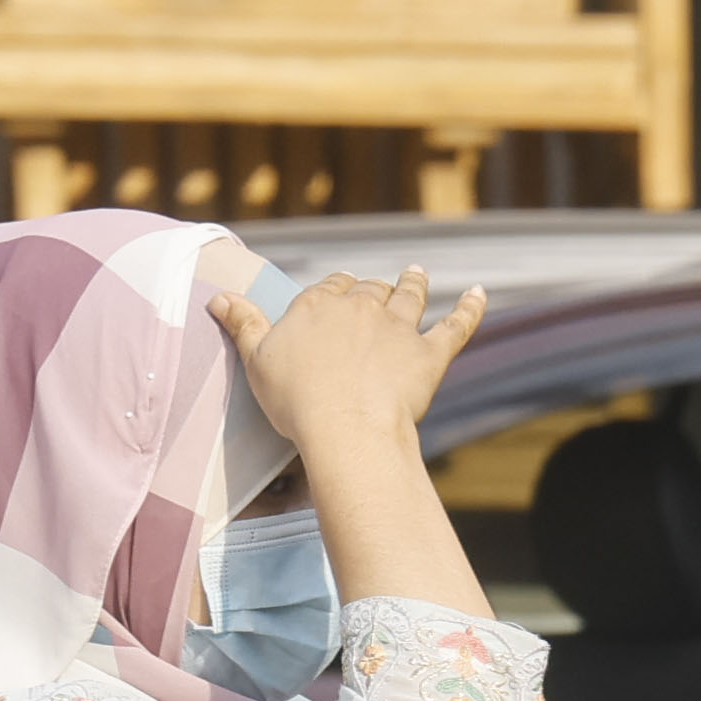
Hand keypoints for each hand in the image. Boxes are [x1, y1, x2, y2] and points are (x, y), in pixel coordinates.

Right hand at [205, 265, 486, 456]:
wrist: (346, 427)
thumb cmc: (295, 400)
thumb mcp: (257, 360)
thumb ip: (243, 324)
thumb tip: (220, 297)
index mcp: (317, 307)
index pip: (328, 288)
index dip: (334, 289)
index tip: (338, 290)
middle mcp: (360, 309)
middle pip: (369, 289)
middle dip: (372, 288)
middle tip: (377, 289)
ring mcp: (398, 329)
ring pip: (410, 296)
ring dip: (414, 282)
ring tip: (417, 273)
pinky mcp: (430, 353)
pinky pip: (457, 325)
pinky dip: (471, 308)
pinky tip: (480, 294)